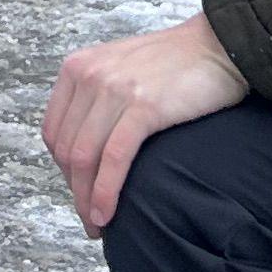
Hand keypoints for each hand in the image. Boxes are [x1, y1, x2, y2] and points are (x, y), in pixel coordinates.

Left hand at [40, 16, 248, 233]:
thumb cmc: (174, 63)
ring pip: (84, 158)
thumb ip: (96, 98)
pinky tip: (107, 214)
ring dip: (86, 200)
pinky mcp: (143, 106)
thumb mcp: (119, 69)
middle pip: (66, 149)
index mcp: (78, 66)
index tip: (80, 192)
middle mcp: (90, 75)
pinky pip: (114, 159)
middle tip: (90, 220)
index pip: (54, 132)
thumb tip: (83, 151)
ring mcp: (115, 89)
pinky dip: (106, 193)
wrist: (218, 45)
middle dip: (75, 192)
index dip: (63, 171)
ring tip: (98, 225)